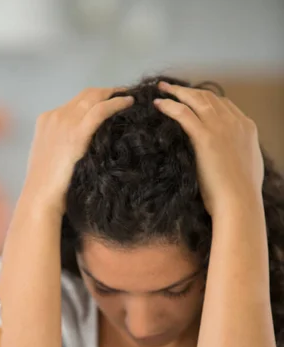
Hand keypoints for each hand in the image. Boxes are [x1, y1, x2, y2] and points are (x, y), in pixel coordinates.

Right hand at [23, 88, 133, 214]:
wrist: (40, 197)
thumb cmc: (48, 187)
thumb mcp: (53, 158)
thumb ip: (65, 145)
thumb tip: (84, 146)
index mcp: (46, 120)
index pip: (75, 102)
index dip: (94, 99)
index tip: (109, 101)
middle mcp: (55, 116)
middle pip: (86, 95)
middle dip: (106, 92)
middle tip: (125, 94)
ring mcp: (65, 122)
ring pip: (94, 97)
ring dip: (114, 94)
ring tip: (131, 97)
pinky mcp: (76, 133)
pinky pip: (100, 110)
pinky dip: (116, 103)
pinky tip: (129, 103)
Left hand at [154, 82, 263, 217]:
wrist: (239, 200)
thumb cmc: (241, 192)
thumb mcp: (245, 164)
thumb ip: (236, 152)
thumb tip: (227, 155)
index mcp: (247, 127)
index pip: (224, 104)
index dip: (206, 99)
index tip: (192, 99)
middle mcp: (234, 122)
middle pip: (209, 97)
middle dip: (188, 90)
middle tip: (171, 87)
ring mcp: (220, 127)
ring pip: (196, 100)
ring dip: (176, 92)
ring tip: (161, 89)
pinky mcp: (205, 136)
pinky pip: (184, 113)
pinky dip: (170, 106)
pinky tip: (159, 105)